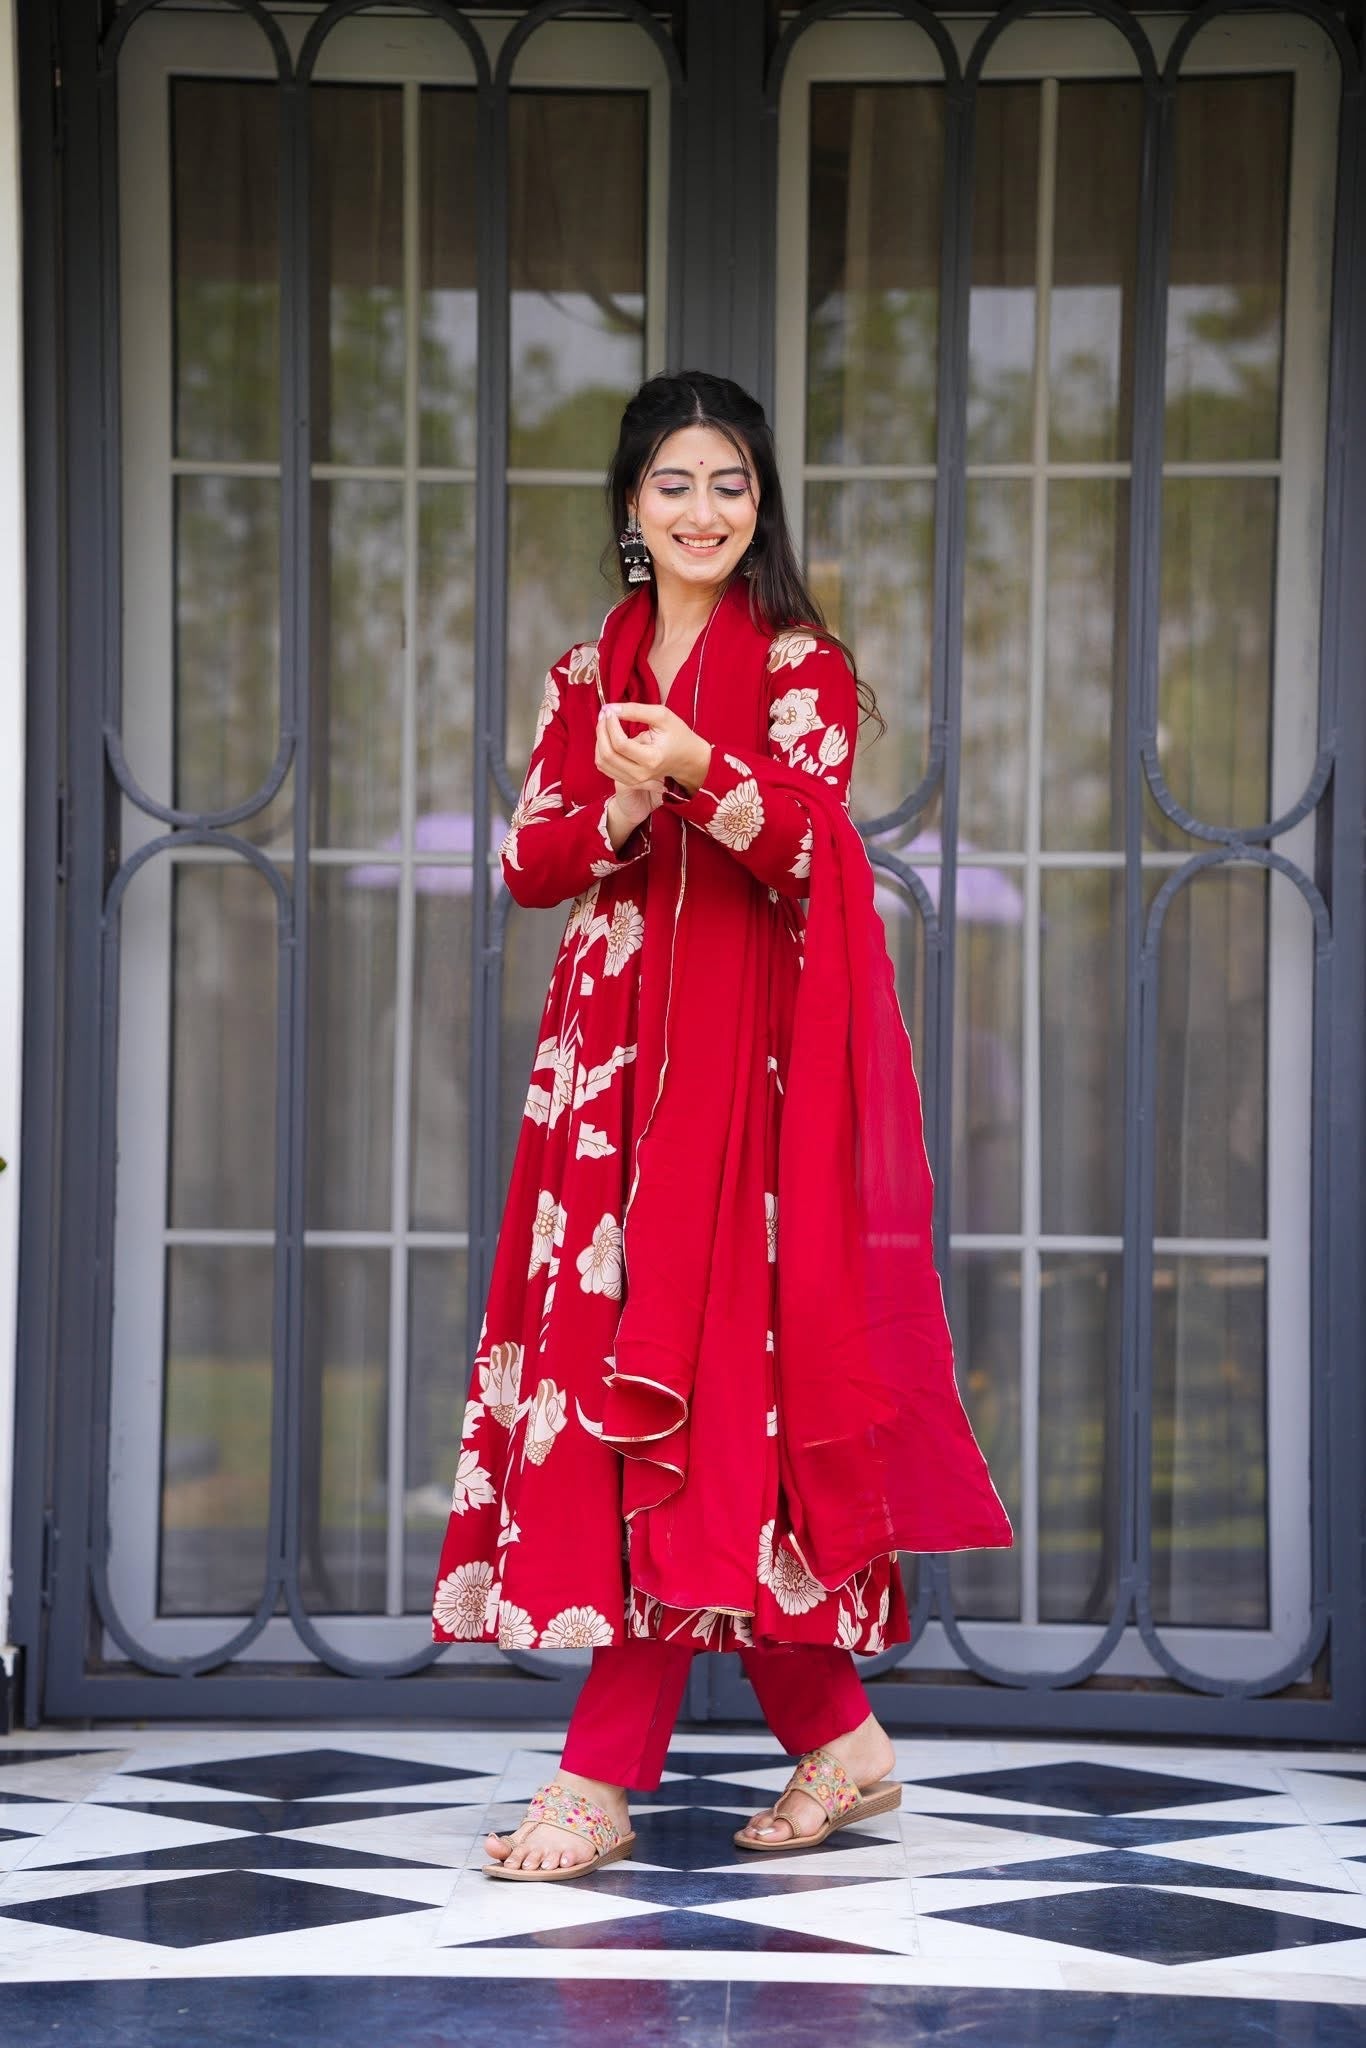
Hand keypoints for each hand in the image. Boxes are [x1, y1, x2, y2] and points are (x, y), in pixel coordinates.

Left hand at [596, 701, 711, 794]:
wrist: (688, 758)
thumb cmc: (677, 734)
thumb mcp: (662, 715)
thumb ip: (636, 710)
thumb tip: (610, 708)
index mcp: (652, 759)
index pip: (620, 744)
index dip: (610, 725)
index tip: (610, 710)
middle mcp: (641, 774)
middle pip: (608, 755)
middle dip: (601, 731)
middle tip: (605, 714)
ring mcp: (634, 780)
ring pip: (602, 763)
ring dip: (599, 740)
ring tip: (606, 724)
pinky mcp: (628, 781)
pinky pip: (605, 767)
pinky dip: (601, 750)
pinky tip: (608, 737)